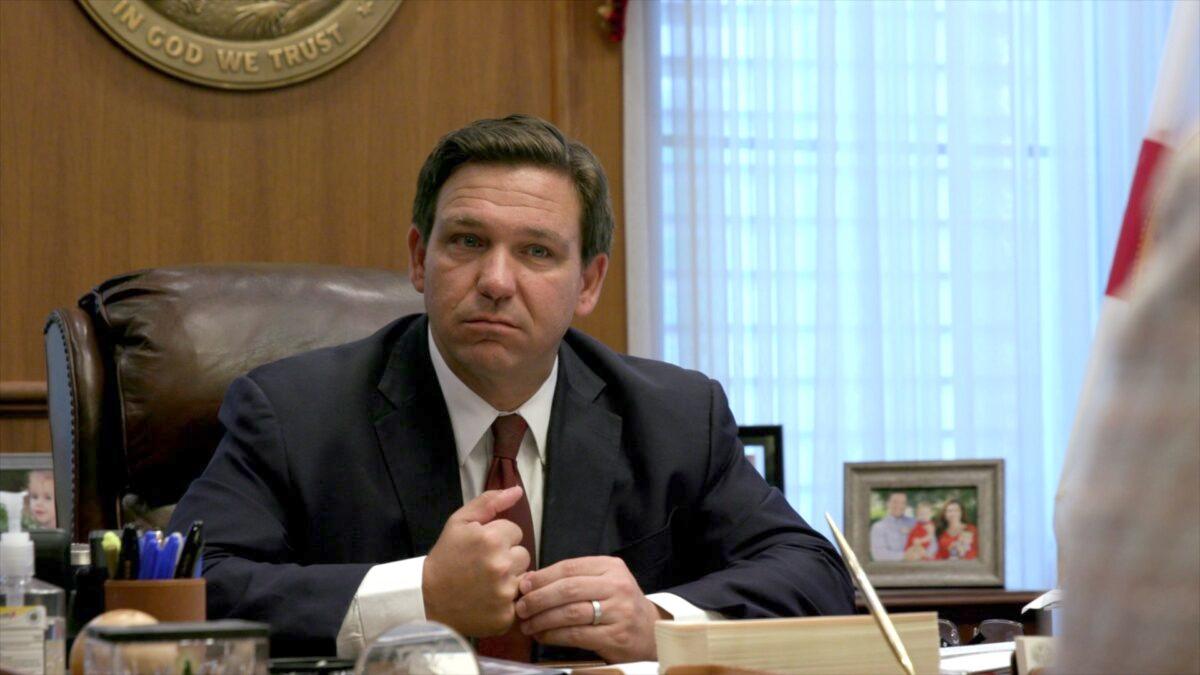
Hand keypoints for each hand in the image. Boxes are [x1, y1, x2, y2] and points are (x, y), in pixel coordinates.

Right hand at [423, 487, 530, 636]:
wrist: (427, 598)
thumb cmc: (445, 557)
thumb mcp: (459, 522)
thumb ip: (489, 502)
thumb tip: (517, 490)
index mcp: (491, 539)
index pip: (515, 531)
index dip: (498, 538)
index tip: (481, 548)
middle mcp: (501, 565)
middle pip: (523, 554)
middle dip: (506, 557)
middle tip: (483, 566)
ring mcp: (504, 592)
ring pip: (523, 576)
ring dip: (510, 578)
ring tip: (486, 582)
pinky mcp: (506, 615)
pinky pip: (519, 600)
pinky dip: (506, 601)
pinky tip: (488, 599)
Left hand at [514, 556, 664, 662]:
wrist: (650, 631)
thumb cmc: (619, 605)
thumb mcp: (603, 582)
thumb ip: (573, 579)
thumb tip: (531, 580)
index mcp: (611, 567)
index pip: (569, 568)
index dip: (542, 577)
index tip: (523, 586)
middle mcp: (617, 586)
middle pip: (568, 589)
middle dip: (538, 599)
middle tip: (520, 607)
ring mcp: (619, 612)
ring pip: (570, 613)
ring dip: (542, 620)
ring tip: (527, 625)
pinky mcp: (616, 636)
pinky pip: (577, 635)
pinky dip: (554, 636)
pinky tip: (543, 636)